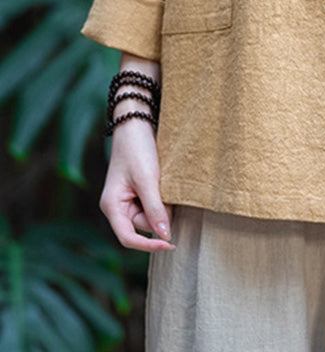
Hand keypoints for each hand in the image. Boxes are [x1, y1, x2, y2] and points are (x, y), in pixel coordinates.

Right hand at [99, 120, 175, 251]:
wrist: (137, 122)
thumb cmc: (137, 148)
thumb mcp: (148, 179)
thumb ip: (155, 209)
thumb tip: (165, 236)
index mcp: (112, 206)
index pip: (128, 238)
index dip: (149, 245)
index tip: (170, 244)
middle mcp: (118, 206)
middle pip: (143, 226)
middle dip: (159, 216)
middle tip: (169, 194)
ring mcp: (128, 199)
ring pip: (151, 215)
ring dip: (163, 206)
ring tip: (165, 183)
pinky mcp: (138, 192)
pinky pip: (153, 204)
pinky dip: (162, 199)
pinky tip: (166, 184)